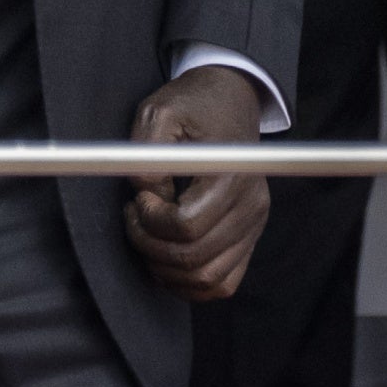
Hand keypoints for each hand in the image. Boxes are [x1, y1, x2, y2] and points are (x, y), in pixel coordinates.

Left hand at [123, 65, 268, 301]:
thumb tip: (146, 194)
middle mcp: (250, 206)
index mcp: (231, 174)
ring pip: (208, 279)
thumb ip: (147, 151)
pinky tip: (165, 257)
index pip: (186, 225)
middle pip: (196, 258)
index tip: (137, 199)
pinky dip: (189, 283)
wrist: (230, 103)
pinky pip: (222, 283)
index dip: (150, 219)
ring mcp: (253, 226)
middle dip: (150, 245)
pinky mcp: (248, 238)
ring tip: (147, 236)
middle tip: (133, 218)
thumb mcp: (159, 111)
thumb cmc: (193, 106)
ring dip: (165, 268)